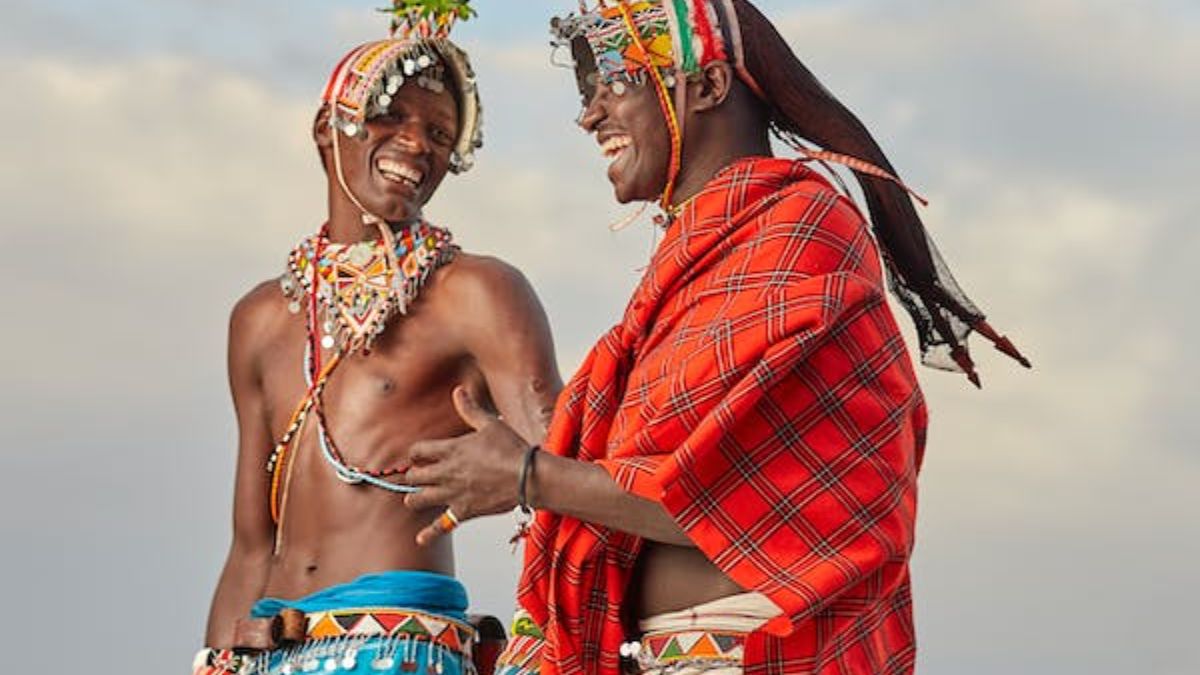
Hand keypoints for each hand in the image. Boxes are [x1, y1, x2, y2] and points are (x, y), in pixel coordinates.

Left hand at [405, 386, 529, 545]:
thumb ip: (470, 410)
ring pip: (417, 499)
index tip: (421, 455)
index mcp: (451, 450)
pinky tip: (421, 539)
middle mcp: (446, 473)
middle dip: (414, 475)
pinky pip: (440, 526)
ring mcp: (452, 494)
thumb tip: (459, 391)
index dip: (416, 453)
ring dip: (415, 498)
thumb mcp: (490, 424)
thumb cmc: (512, 449)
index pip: (417, 451)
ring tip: (419, 496)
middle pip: (413, 476)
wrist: (528, 476)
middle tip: (421, 475)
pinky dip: (429, 534)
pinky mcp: (463, 511)